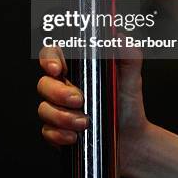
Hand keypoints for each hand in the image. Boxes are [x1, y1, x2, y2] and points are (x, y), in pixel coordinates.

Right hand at [37, 43, 147, 175]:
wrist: (133, 139)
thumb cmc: (128, 105)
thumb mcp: (132, 78)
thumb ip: (129, 55)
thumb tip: (119, 38)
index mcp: (77, 69)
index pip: (52, 55)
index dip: (48, 59)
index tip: (57, 69)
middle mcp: (63, 86)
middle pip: (44, 83)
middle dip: (59, 93)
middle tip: (79, 100)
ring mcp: (58, 109)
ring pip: (44, 108)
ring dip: (62, 117)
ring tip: (85, 122)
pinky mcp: (57, 131)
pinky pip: (47, 131)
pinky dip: (59, 135)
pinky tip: (75, 137)